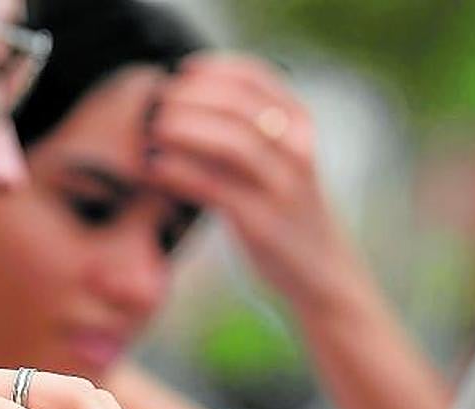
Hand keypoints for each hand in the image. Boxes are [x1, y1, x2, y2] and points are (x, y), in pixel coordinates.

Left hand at [144, 53, 372, 313]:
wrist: (321, 273)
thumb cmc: (285, 211)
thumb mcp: (277, 162)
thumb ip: (245, 132)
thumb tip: (184, 104)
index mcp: (301, 126)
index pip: (256, 78)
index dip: (214, 69)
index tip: (181, 73)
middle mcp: (298, 150)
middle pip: (240, 105)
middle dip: (192, 98)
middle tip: (157, 103)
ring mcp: (283, 187)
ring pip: (232, 142)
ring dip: (185, 129)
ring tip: (153, 129)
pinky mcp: (262, 224)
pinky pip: (216, 189)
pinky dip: (180, 173)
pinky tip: (154, 167)